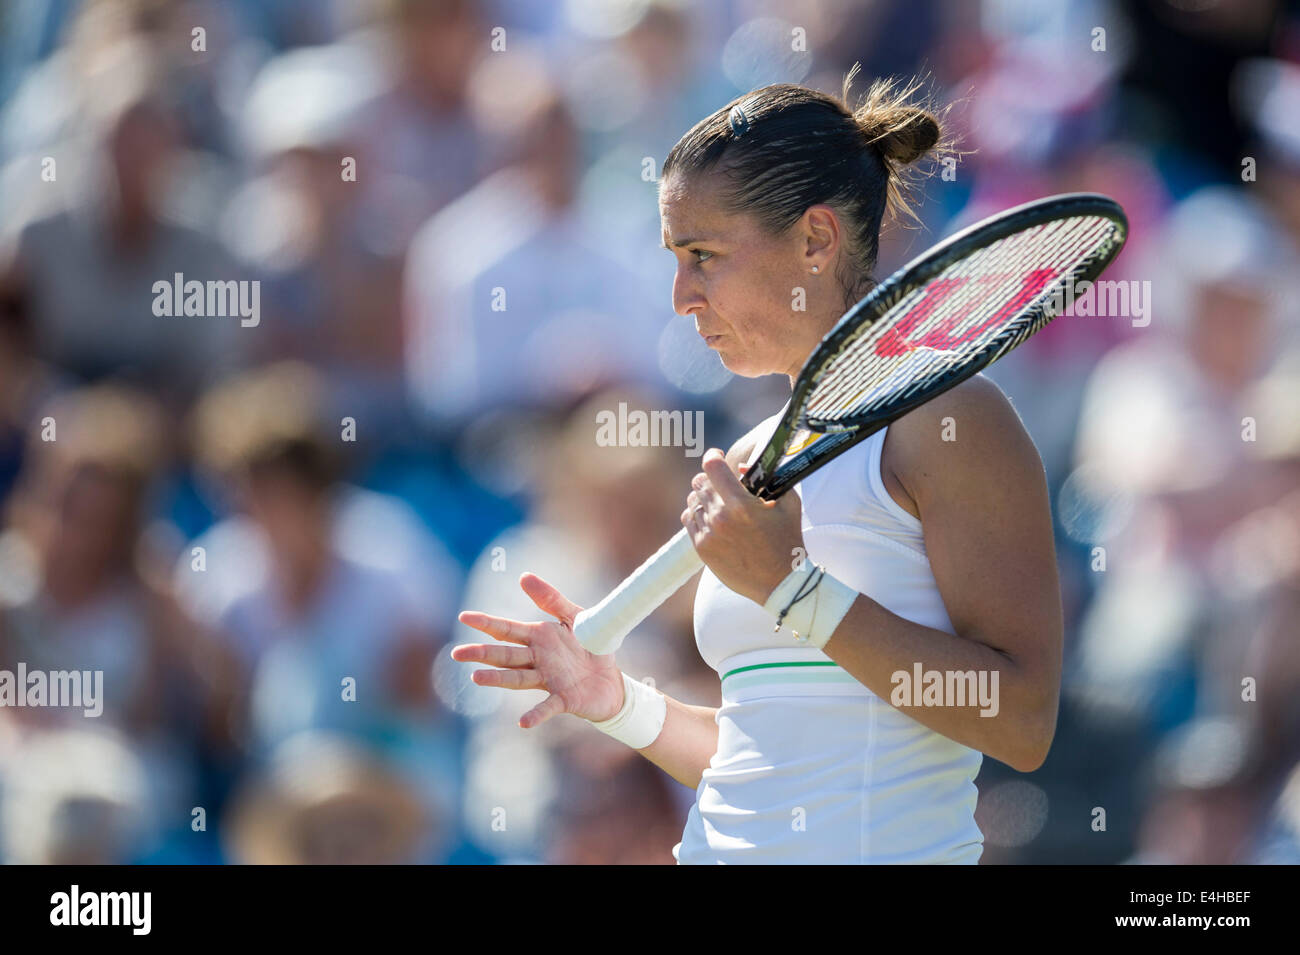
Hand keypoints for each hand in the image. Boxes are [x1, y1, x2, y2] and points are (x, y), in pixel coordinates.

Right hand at [454, 573, 625, 727]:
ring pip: (519, 679)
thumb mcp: (575, 616)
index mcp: (540, 638)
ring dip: (498, 679)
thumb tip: (523, 576)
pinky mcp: (564, 699)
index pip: (507, 630)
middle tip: (457, 653)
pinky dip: (536, 715)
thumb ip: (551, 598)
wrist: (613, 680)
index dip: (487, 623)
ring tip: (476, 678)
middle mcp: (538, 660)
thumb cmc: (592, 646)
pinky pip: (548, 707)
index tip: (464, 617)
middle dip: (482, 653)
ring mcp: (549, 681)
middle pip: (505, 656)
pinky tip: (522, 722)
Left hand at [682, 448, 804, 604]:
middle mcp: (720, 517)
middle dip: (710, 478)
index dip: (713, 456)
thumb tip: (742, 466)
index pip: (712, 466)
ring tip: (719, 503)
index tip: (717, 455)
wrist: (780, 582)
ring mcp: (709, 534)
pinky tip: (711, 518)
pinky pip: (689, 520)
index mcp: (741, 504)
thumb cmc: (787, 541)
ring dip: (704, 497)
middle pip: (698, 482)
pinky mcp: (702, 548)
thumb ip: (769, 479)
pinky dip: (697, 515)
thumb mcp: (788, 503)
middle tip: (721, 483)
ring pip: (692, 501)